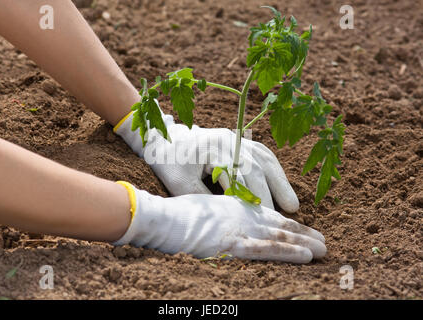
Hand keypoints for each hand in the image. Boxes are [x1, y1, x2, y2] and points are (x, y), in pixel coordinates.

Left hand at [114, 108, 298, 212]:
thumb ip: (206, 199)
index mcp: (214, 148)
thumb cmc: (169, 163)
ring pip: (265, 158)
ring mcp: (234, 137)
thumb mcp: (181, 185)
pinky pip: (261, 153)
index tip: (263, 219)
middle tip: (285, 216)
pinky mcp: (237, 139)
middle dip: (272, 193)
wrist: (162, 139)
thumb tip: (232, 216)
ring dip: (280, 181)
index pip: (242, 176)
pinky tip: (281, 184)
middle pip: (258, 166)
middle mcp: (228, 139)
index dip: (254, 198)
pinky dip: (273, 169)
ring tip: (293, 204)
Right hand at [114, 183, 325, 262]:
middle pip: (279, 225)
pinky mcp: (234, 243)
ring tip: (323, 249)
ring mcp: (240, 229)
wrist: (162, 218)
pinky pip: (267, 249)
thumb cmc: (177, 215)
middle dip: (303, 234)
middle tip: (323, 241)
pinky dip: (288, 252)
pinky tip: (306, 256)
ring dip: (304, 243)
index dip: (288, 224)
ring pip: (279, 236)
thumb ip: (220, 216)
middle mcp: (243, 215)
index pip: (268, 216)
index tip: (304, 230)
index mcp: (236, 207)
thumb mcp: (203, 210)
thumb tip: (227, 223)